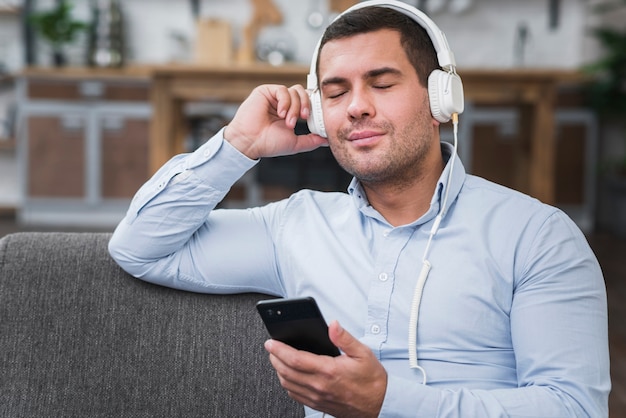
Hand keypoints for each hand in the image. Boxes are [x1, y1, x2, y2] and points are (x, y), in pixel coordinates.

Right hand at [224, 84, 327, 159]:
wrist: (250, 143)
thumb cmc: (268, 143)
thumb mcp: (295, 143)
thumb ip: (312, 140)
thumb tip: (327, 139)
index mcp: (290, 112)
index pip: (306, 102)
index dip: (312, 108)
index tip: (314, 119)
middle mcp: (283, 103)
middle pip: (303, 93)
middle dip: (306, 106)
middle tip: (304, 118)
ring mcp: (274, 97)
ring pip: (294, 91)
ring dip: (294, 107)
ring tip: (288, 122)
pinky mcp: (265, 91)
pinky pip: (282, 90)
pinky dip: (285, 102)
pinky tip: (280, 113)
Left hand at [264, 321, 386, 417]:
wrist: (380, 404)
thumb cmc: (372, 379)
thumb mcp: (362, 353)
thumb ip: (344, 338)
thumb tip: (332, 325)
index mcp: (329, 371)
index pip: (295, 359)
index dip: (279, 349)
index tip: (271, 342)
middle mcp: (320, 386)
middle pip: (286, 372)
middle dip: (274, 358)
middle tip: (270, 348)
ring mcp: (317, 397)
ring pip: (288, 385)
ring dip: (279, 371)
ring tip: (277, 358)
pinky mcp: (318, 405)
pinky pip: (295, 395)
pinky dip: (287, 383)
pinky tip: (289, 375)